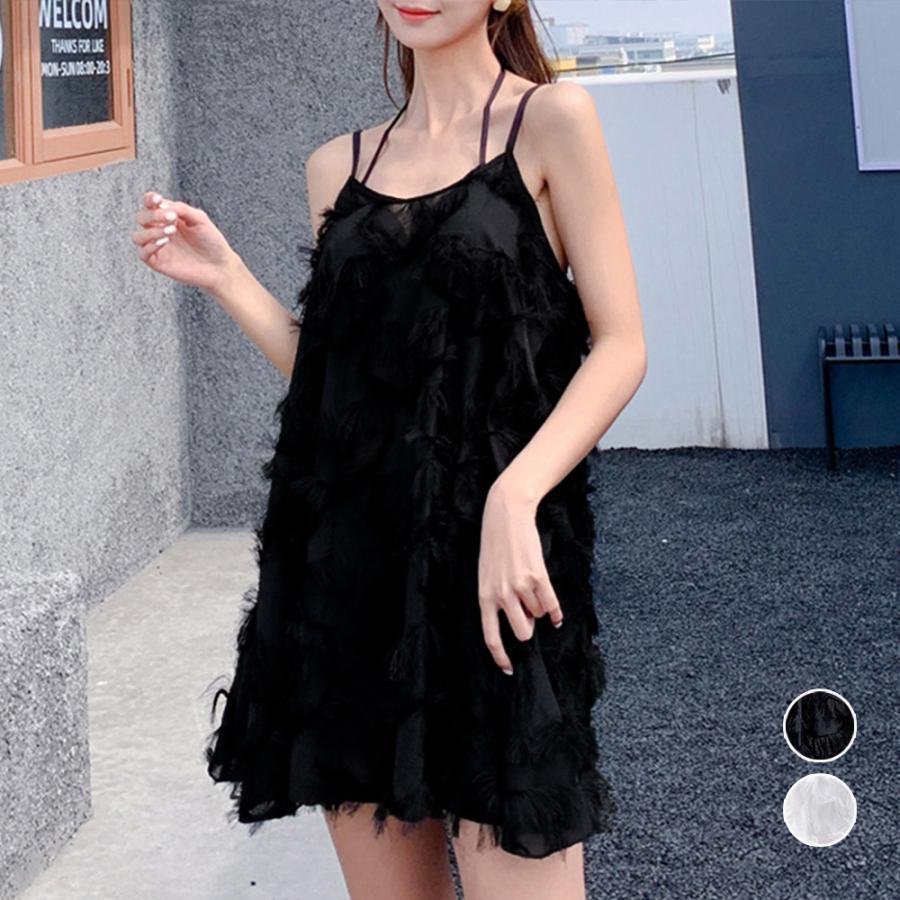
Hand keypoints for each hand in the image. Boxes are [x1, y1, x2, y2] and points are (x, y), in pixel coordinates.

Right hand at [132, 190, 241, 294]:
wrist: (221, 266)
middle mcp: (160, 231)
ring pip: (137, 236)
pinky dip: (149, 246)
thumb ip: (181, 209)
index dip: (149, 199)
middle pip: (141, 218)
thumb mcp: (199, 219)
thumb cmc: (212, 242)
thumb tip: (161, 204)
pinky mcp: (159, 263)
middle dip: (153, 215)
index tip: (158, 199)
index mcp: (168, 218)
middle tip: (172, 218)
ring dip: (150, 231)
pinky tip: (164, 242)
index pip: (149, 205)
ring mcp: (158, 248)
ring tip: (171, 232)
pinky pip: (142, 254)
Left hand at [477, 476, 562, 675]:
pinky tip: (556, 614)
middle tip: (528, 614)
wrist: (506, 514)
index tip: (509, 670)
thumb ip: (498, 599)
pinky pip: (551, 605)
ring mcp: (519, 586)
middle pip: (522, 632)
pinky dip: (556, 612)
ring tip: (533, 589)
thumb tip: (522, 624)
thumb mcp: (487, 574)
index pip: (490, 636)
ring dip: (539, 608)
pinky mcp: (537, 575)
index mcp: (484, 596)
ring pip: (538, 616)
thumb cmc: (496, 546)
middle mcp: (501, 594)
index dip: (501, 657)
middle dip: (529, 627)